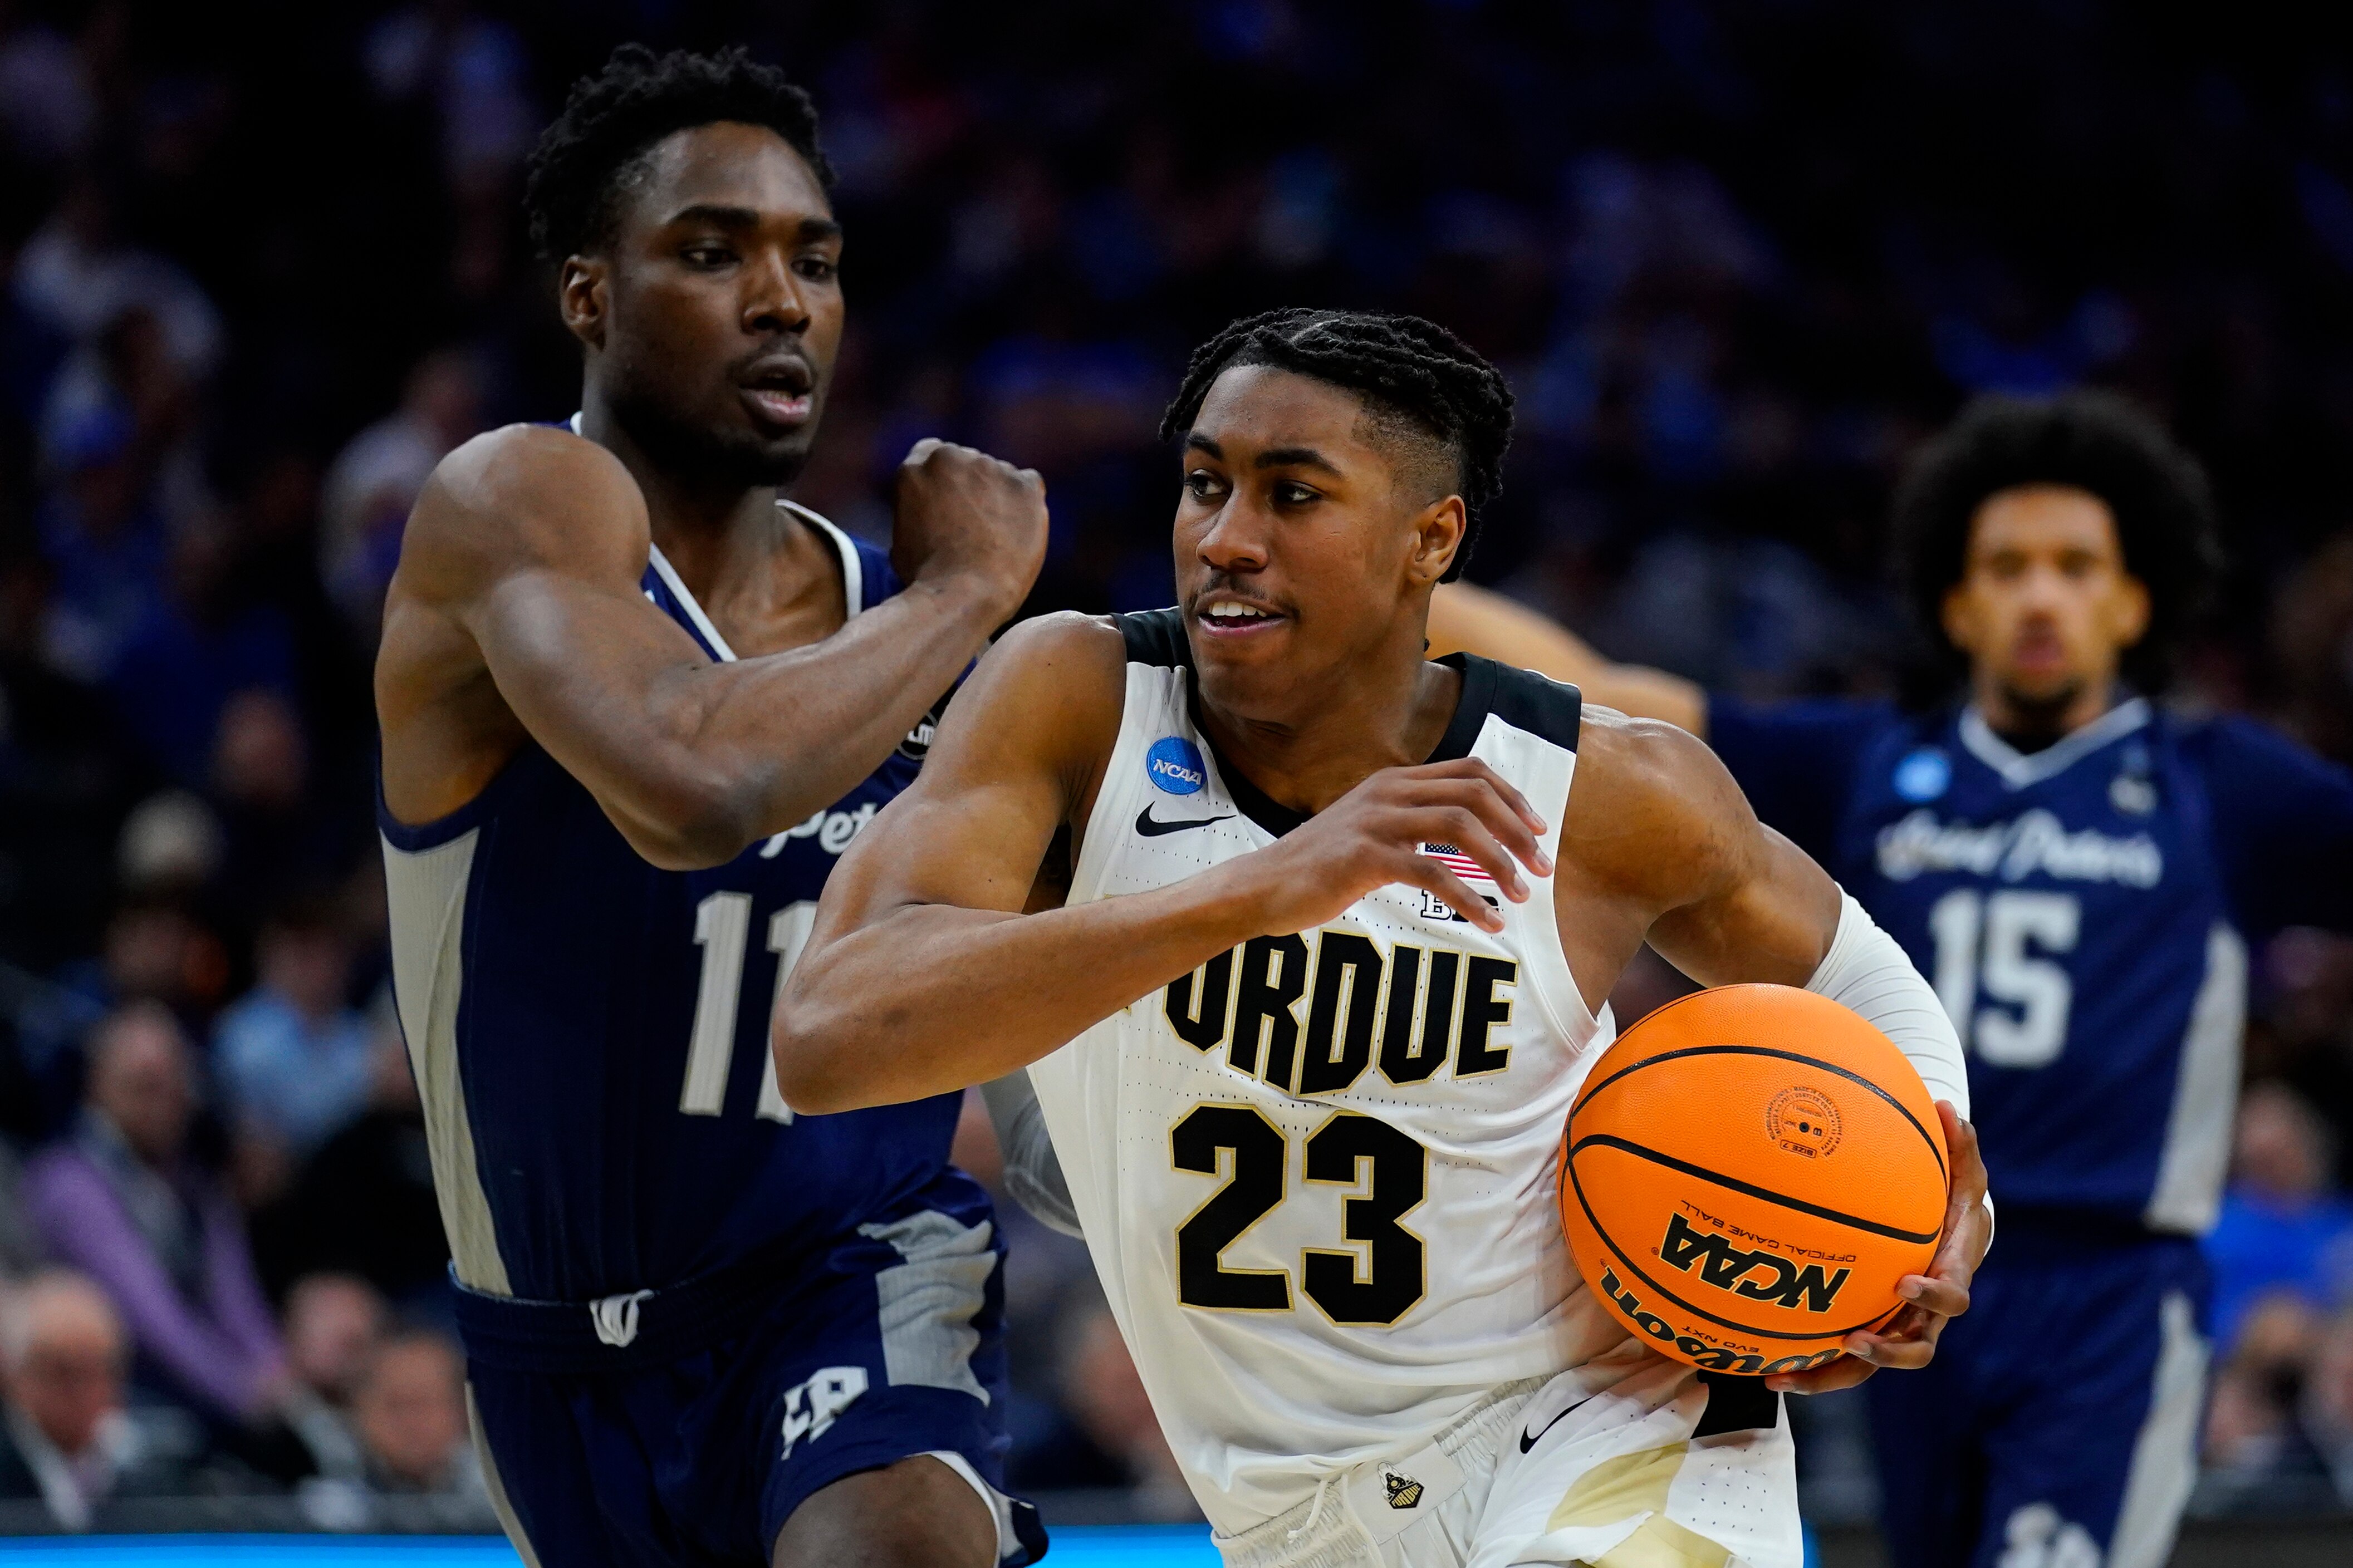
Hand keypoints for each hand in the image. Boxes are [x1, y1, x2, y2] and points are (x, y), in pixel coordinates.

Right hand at [891, 438, 1048, 620]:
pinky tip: (1016, 532)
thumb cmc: (928, 578)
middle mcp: (951, 458)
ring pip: (998, 473)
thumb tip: (929, 509)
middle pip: (967, 462)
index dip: (944, 479)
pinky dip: (1026, 504)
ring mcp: (991, 467)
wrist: (965, 594)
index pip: (932, 454)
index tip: (950, 500)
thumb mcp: (903, 539)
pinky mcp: (1025, 484)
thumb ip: (917, 509)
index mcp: (916, 467)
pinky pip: (1028, 484)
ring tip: (994, 538)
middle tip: (974, 526)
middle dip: (971, 486)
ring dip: (998, 495)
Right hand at [1223, 757, 1552, 936]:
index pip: (1470, 771)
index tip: (1539, 831)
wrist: (1262, 886)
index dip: (1512, 798)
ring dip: (1501, 863)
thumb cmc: (1319, 866)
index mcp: (1393, 781)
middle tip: (1542, 869)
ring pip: (1460, 828)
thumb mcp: (1369, 829)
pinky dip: (1469, 899)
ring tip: (1520, 897)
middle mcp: (1388, 792)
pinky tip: (1487, 923)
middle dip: (1518, 832)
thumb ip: (1410, 821)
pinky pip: (1432, 874)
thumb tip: (1465, 834)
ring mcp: (1375, 822)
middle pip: (1475, 796)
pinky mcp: (1364, 857)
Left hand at [1769, 1103, 1988, 1394]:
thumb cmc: (1954, 1198)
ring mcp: (1896, 1327)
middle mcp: (1925, 1314)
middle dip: (1888, 1351)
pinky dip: (1810, 1367)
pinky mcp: (1870, 1330)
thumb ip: (1958, 1145)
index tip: (1904, 1283)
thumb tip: (1949, 1109)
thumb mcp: (1962, 1171)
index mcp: (1950, 1277)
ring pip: (1870, 1365)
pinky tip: (1766, 1369)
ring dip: (1832, 1375)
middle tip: (1855, 1340)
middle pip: (1917, 1350)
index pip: (1951, 1296)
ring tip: (1786, 1376)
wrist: (1949, 1233)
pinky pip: (1842, 1358)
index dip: (1933, 1296)